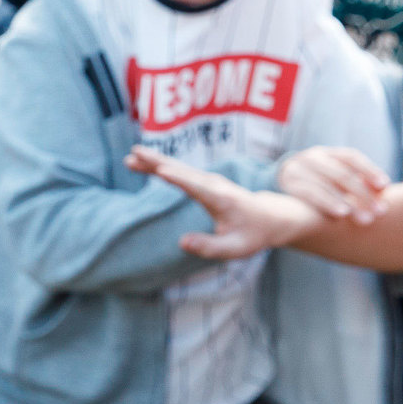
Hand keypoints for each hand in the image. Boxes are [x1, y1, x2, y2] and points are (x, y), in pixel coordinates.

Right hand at [127, 145, 316, 259]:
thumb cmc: (253, 235)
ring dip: (154, 161)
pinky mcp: (204, 180)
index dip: (180, 179)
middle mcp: (214, 185)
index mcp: (221, 199)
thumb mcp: (235, 249)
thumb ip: (209, 247)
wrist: (271, 217)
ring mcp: (209, 180)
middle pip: (182, 170)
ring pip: (178, 167)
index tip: (161, 170)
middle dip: (157, 162)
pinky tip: (145, 164)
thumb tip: (181, 242)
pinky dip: (161, 165)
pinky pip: (180, 171)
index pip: (198, 187)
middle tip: (133, 154)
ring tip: (130, 157)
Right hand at [279, 146, 390, 223]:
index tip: (384, 186)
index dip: (369, 170)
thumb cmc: (319, 182)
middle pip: (342, 174)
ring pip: (326, 185)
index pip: (351, 158)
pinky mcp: (290, 186)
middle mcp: (313, 158)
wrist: (281, 182)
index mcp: (328, 153)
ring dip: (347, 203)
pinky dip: (327, 204)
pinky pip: (310, 194)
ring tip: (365, 219)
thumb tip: (383, 190)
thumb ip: (360, 182)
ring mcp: (299, 171)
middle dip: (363, 195)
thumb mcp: (336, 176)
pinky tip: (340, 215)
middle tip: (379, 212)